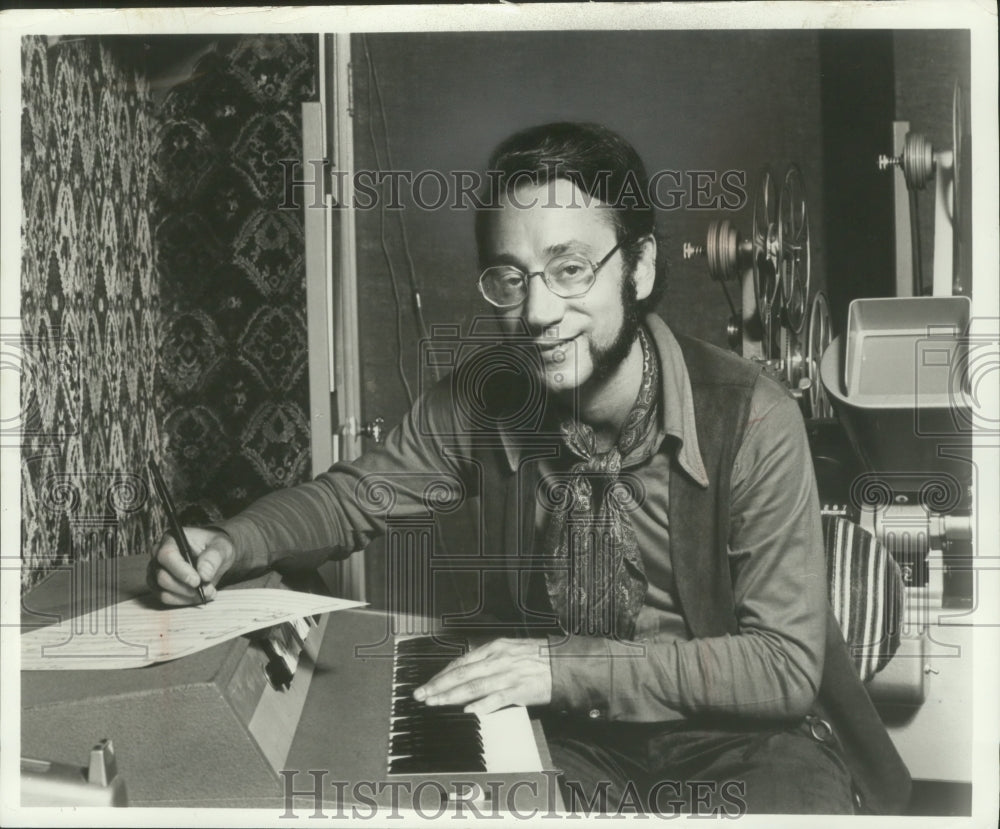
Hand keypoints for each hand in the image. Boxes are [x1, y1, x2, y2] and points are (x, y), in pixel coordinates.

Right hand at [147, 527, 235, 605]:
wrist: (216, 557)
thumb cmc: (215, 547)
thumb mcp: (221, 546)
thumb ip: (214, 557)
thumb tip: (204, 574)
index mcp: (171, 539)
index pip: (167, 555)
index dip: (181, 571)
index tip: (197, 581)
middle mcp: (159, 556)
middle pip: (162, 577)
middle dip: (185, 587)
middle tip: (205, 589)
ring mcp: (157, 572)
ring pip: (163, 591)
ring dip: (186, 596)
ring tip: (207, 592)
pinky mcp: (161, 587)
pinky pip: (167, 599)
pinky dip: (184, 601)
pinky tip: (200, 596)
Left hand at [413, 637, 551, 714]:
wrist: (565, 662)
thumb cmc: (538, 657)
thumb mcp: (510, 649)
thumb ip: (489, 659)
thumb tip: (467, 670)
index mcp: (495, 648)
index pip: (461, 662)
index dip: (442, 674)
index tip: (428, 684)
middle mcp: (498, 660)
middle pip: (461, 674)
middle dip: (438, 685)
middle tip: (422, 695)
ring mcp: (508, 675)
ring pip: (472, 686)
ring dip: (451, 696)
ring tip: (435, 703)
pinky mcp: (519, 690)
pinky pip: (496, 699)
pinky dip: (481, 705)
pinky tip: (468, 711)